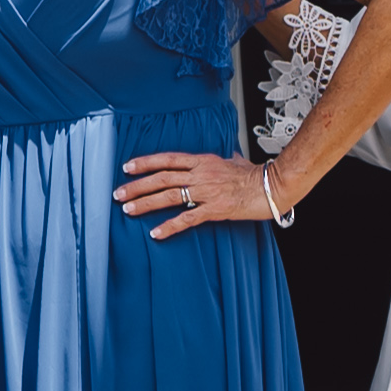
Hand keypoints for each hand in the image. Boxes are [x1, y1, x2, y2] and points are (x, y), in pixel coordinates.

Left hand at [117, 147, 287, 241]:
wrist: (273, 186)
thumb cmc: (256, 175)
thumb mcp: (237, 162)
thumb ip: (228, 160)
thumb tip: (229, 156)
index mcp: (203, 161)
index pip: (168, 159)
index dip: (146, 163)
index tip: (127, 168)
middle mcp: (201, 174)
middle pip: (162, 178)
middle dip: (137, 186)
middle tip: (118, 193)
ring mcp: (206, 191)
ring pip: (169, 196)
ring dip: (145, 203)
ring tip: (127, 209)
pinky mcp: (214, 209)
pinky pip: (187, 219)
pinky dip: (169, 226)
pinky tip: (155, 233)